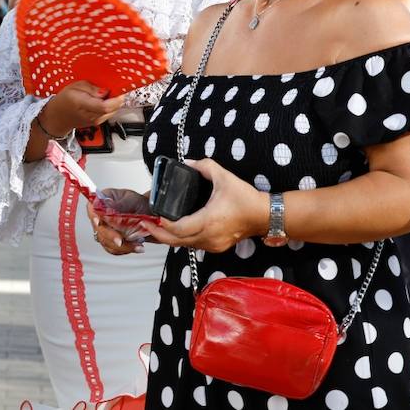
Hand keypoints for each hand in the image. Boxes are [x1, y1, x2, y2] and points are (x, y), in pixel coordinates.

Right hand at [40, 81, 125, 137]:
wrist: (58, 117)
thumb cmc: (64, 101)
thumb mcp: (74, 86)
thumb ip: (91, 87)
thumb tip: (105, 90)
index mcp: (82, 104)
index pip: (105, 106)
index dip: (116, 97)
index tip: (119, 88)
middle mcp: (92, 116)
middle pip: (113, 108)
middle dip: (117, 97)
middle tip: (113, 87)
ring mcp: (96, 121)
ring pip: (114, 110)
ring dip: (114, 101)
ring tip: (106, 93)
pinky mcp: (99, 122)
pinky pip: (111, 113)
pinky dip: (111, 105)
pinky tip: (103, 100)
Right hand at [87, 187, 149, 254]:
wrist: (149, 214)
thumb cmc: (138, 203)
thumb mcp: (131, 199)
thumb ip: (119, 204)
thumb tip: (108, 208)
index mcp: (102, 202)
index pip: (92, 208)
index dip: (94, 216)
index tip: (99, 222)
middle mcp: (101, 216)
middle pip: (98, 228)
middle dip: (110, 236)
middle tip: (120, 240)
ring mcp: (105, 229)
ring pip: (106, 241)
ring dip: (121, 246)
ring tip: (136, 244)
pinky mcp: (111, 240)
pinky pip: (113, 249)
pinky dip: (125, 250)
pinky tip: (135, 247)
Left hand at [138, 158, 266, 252]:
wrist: (264, 216)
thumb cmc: (245, 198)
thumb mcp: (224, 177)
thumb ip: (204, 166)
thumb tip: (187, 163)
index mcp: (208, 221)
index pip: (179, 229)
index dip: (163, 224)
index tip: (153, 215)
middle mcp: (209, 236)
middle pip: (176, 241)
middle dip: (158, 234)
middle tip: (144, 224)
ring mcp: (212, 245)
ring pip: (184, 245)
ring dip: (168, 238)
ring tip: (155, 226)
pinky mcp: (216, 247)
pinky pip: (193, 245)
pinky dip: (180, 239)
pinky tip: (173, 230)